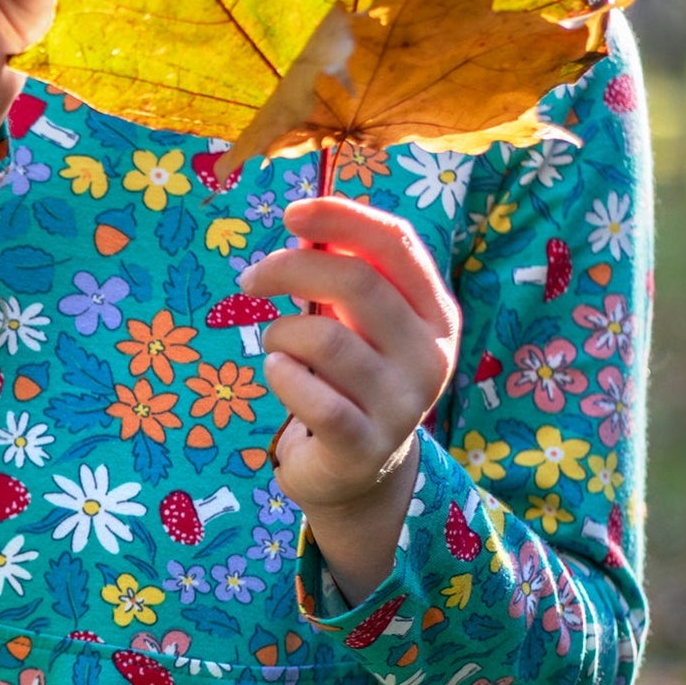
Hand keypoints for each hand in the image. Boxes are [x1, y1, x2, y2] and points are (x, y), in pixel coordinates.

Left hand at [238, 195, 459, 598]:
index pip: (397, 243)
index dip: (341, 218)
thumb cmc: (351, 376)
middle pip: (356, 282)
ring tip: (277, 346)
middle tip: (250, 278)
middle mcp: (430, 357)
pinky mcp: (365, 445)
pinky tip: (278, 372)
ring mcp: (403, 406)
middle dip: (289, 268)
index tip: (291, 213)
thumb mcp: (361, 322)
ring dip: (281, 332)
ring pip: (323, 337)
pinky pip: (310, 394)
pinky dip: (280, 373)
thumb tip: (306, 221)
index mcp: (435, 314)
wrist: (359, 471)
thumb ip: (345, 271)